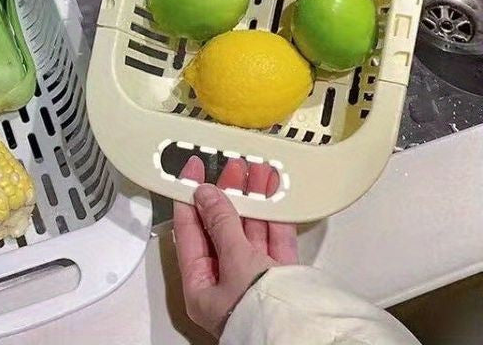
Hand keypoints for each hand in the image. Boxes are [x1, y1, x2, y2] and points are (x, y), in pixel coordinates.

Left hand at [173, 155, 297, 337]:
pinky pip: (273, 240)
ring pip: (249, 231)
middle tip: (230, 167)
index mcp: (201, 288)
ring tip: (254, 171)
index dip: (189, 199)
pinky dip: (274, 215)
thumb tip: (206, 195)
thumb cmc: (260, 314)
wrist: (306, 336)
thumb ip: (221, 224)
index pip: (188, 233)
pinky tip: (273, 193)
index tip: (192, 173)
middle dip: (227, 194)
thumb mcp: (235, 261)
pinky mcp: (281, 277)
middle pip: (220, 229)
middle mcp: (225, 285)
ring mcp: (254, 280)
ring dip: (252, 199)